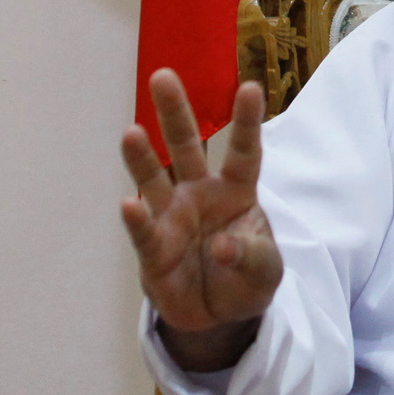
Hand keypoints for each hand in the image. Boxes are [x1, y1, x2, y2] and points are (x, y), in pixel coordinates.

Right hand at [118, 70, 280, 373]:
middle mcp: (200, 194)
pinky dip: (137, 221)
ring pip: (155, 179)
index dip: (246, 122)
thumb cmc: (245, 279)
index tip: (250, 88)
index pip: (244, 152)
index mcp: (237, 191)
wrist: (218, 317)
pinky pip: (144, 231)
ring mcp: (173, 218)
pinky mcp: (154, 248)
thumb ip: (252, 255)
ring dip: (143, 157)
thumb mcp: (265, 271)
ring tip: (131, 132)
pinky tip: (128, 205)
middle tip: (163, 77)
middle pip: (187, 147)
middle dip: (175, 113)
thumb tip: (224, 247)